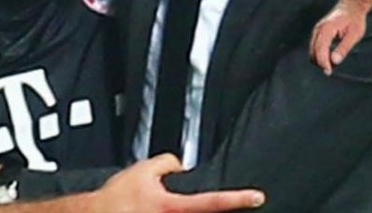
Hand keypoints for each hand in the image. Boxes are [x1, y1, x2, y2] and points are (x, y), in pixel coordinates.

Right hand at [94, 154, 264, 211]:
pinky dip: (165, 212)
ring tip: (157, 202)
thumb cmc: (115, 199)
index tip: (256, 197)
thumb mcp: (142, 169)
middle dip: (218, 209)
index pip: (213, 201)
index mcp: (173, 206)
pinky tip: (153, 208)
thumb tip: (181, 164)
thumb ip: (167, 163)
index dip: (238, 199)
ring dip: (187, 212)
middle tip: (229, 202)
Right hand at [309, 0, 368, 74]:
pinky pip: (314, 48)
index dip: (323, 62)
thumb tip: (335, 61)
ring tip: (335, 61)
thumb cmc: (355, 20)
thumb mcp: (354, 35)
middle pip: (313, 52)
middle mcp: (318, 29)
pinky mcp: (317, 33)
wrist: (351, 7)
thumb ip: (344, 48)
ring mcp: (316, 31)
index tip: (329, 72)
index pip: (320, 49)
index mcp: (327, 28)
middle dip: (321, 63)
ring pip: (312, 51)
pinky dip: (320, 56)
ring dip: (321, 60)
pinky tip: (331, 57)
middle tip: (334, 68)